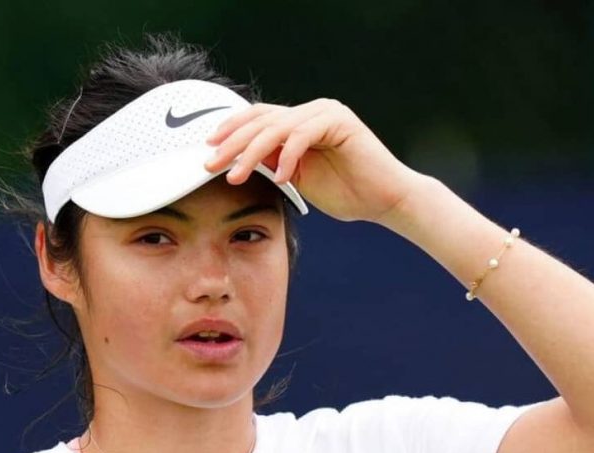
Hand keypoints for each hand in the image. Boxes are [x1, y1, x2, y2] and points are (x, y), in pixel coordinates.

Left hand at [203, 98, 427, 225]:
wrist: (386, 201)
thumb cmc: (347, 193)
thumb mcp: (298, 178)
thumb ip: (272, 163)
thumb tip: (238, 159)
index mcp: (301, 121)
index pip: (257, 118)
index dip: (230, 131)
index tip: (207, 150)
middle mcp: (313, 110)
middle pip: (261, 119)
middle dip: (232, 143)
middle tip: (210, 163)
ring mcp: (327, 112)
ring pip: (277, 127)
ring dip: (251, 153)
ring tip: (236, 176)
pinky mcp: (340, 121)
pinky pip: (302, 136)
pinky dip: (287, 158)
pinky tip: (280, 179)